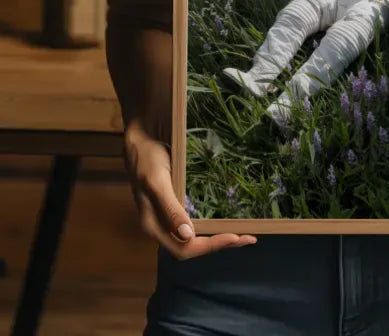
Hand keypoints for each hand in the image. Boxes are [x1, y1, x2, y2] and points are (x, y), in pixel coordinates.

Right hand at [123, 120, 256, 259]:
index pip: (184, 249)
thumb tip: (188, 236)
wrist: (139, 139)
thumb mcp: (157, 181)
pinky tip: (226, 220)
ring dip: (218, 237)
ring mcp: (168, 217)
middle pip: (192, 247)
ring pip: (194, 237)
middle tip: (249, 238)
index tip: (234, 237)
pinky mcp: (175, 206)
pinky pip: (194, 223)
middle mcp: (162, 226)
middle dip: (220, 244)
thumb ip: (170, 209)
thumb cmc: (147, 158)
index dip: (210, 246)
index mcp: (154, 226)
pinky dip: (212, 225)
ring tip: (243, 234)